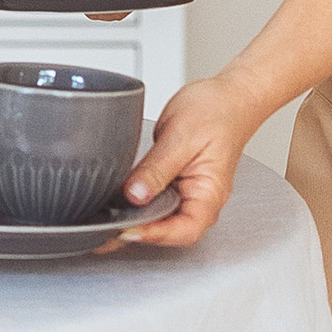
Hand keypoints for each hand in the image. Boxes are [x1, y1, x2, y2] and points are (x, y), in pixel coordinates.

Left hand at [117, 70, 263, 247]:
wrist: (229, 96)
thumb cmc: (217, 112)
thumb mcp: (181, 138)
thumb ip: (156, 169)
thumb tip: (134, 195)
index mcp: (209, 194)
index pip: (185, 230)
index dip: (155, 235)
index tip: (126, 229)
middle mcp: (200, 200)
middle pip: (169, 231)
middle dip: (136, 233)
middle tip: (103, 229)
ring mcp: (187, 193)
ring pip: (159, 218)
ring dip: (133, 221)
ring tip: (103, 220)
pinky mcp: (175, 184)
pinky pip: (156, 201)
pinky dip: (136, 205)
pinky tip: (114, 203)